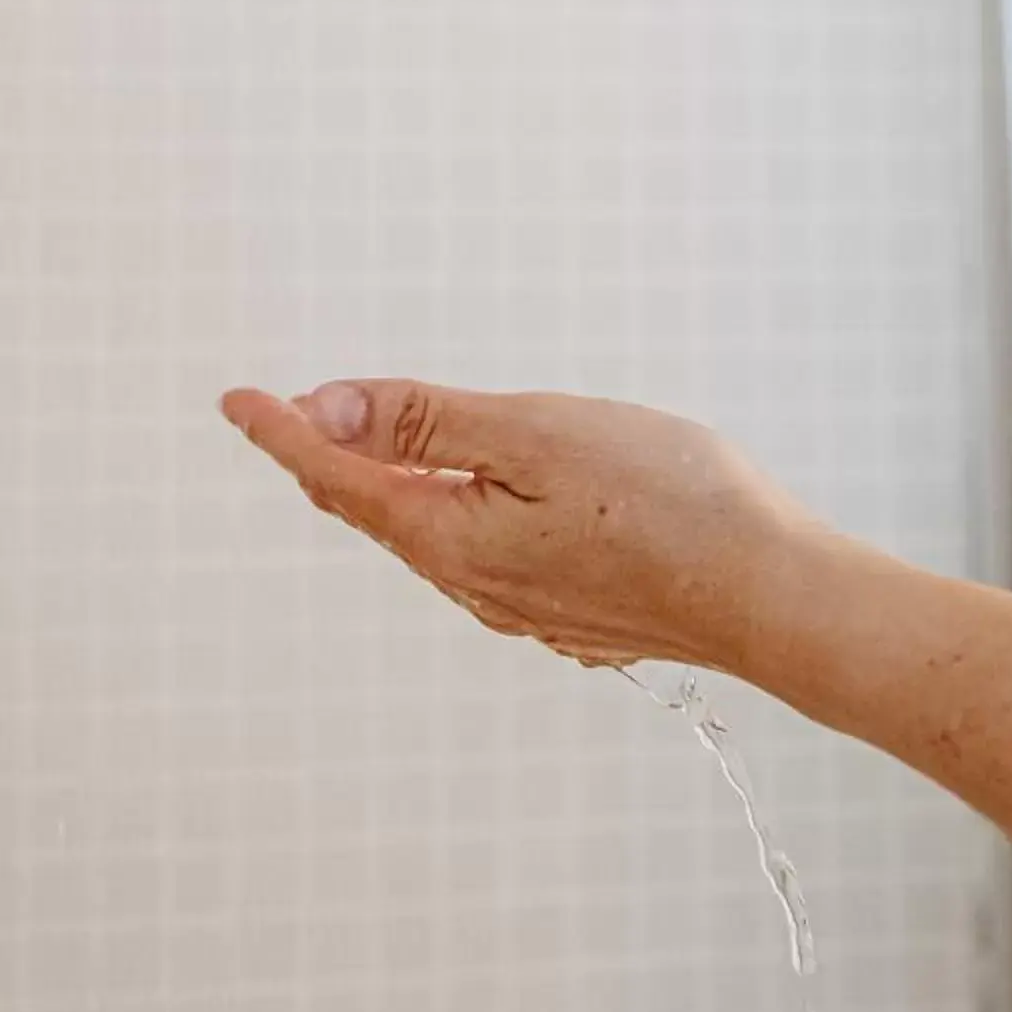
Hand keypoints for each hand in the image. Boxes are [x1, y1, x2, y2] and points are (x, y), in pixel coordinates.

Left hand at [220, 382, 802, 670]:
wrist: (775, 598)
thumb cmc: (667, 501)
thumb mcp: (532, 435)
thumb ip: (426, 424)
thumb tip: (322, 411)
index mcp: (451, 541)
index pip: (340, 479)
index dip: (284, 433)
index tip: (236, 399)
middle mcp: (476, 588)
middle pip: (380, 513)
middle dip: (330, 462)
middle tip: (287, 415)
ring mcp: (528, 608)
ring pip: (435, 537)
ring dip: (395, 488)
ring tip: (372, 447)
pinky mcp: (575, 612)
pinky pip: (487, 556)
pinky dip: (458, 513)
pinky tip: (478, 498)